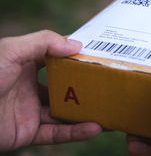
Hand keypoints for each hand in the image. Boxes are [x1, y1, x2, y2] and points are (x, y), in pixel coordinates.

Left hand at [0, 30, 101, 151]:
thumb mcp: (11, 51)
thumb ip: (43, 42)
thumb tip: (77, 45)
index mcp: (26, 65)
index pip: (58, 59)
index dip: (78, 59)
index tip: (101, 58)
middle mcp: (30, 87)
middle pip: (66, 88)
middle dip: (88, 88)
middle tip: (113, 86)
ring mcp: (30, 111)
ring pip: (66, 113)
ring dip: (88, 113)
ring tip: (112, 112)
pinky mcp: (27, 133)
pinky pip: (56, 134)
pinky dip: (76, 132)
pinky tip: (95, 128)